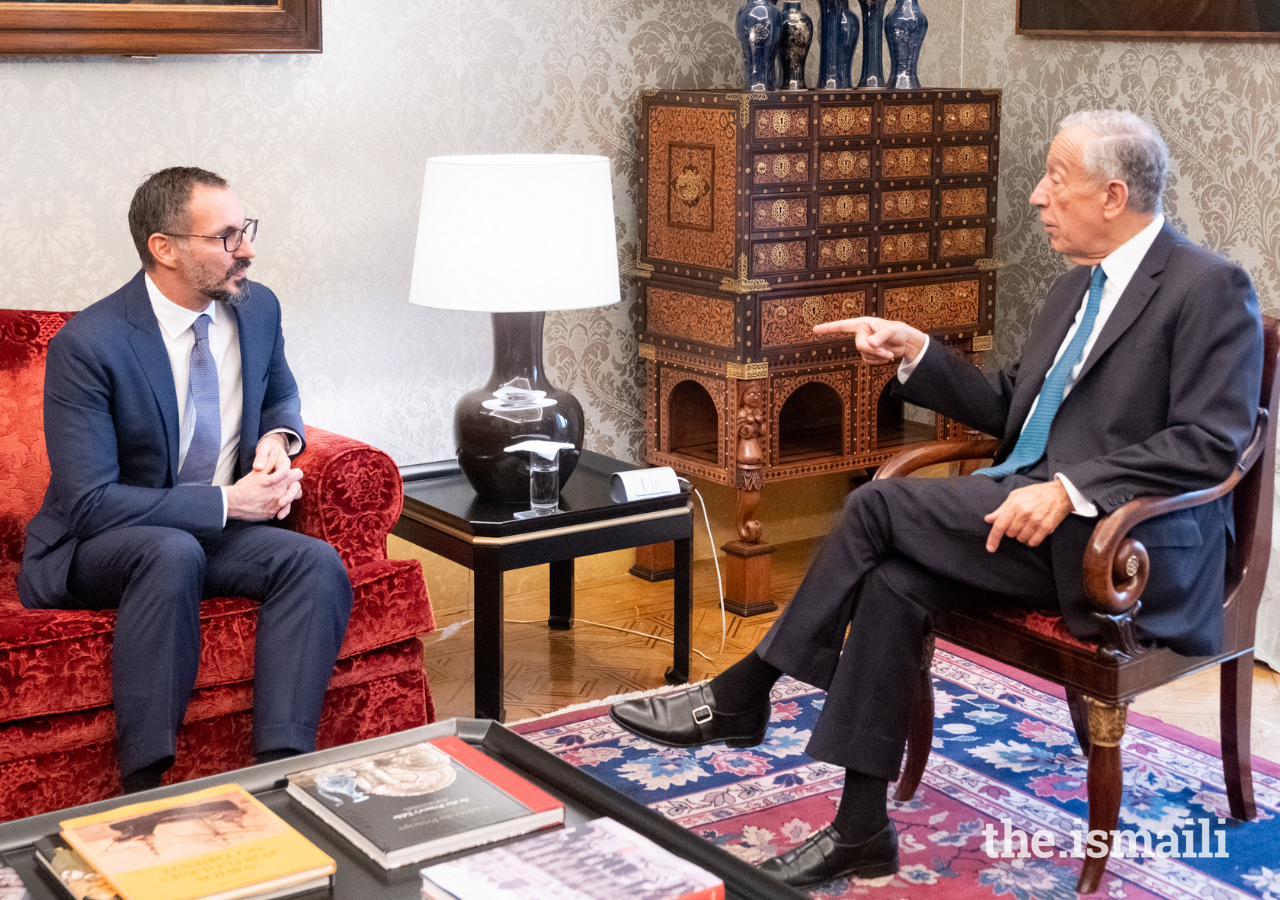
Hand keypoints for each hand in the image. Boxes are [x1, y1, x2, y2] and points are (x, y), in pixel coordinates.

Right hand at [227, 434, 301, 520]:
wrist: (234, 503)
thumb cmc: (245, 486)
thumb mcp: (258, 472)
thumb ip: (269, 462)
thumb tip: (275, 451)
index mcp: (280, 481)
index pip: (297, 474)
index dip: (294, 474)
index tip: (289, 475)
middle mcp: (282, 493)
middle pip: (297, 490)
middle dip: (293, 488)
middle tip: (285, 487)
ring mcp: (278, 505)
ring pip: (290, 502)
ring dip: (286, 499)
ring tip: (278, 497)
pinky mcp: (272, 513)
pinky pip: (279, 510)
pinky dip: (276, 508)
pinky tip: (268, 504)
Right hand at [812, 316, 926, 364]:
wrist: (906, 343)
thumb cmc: (899, 331)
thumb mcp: (891, 331)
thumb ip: (879, 337)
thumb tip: (869, 344)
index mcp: (862, 324)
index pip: (842, 326)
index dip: (828, 328)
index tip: (815, 330)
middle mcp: (861, 334)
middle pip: (859, 346)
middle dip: (873, 351)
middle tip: (887, 352)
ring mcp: (865, 345)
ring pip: (864, 355)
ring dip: (878, 356)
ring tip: (890, 353)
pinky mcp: (869, 354)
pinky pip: (868, 361)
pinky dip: (878, 361)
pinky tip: (887, 357)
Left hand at [983, 481, 1073, 551]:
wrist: (1060, 493)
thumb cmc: (1035, 493)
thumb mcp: (1015, 496)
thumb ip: (1001, 509)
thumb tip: (988, 519)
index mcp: (1015, 504)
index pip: (1000, 525)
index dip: (993, 538)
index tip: (990, 548)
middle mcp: (1025, 513)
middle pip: (1010, 534)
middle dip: (1011, 531)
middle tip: (1018, 522)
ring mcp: (1037, 521)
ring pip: (1021, 539)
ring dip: (1021, 536)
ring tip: (1026, 526)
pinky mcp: (1047, 528)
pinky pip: (1033, 542)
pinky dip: (1030, 541)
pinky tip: (1032, 532)